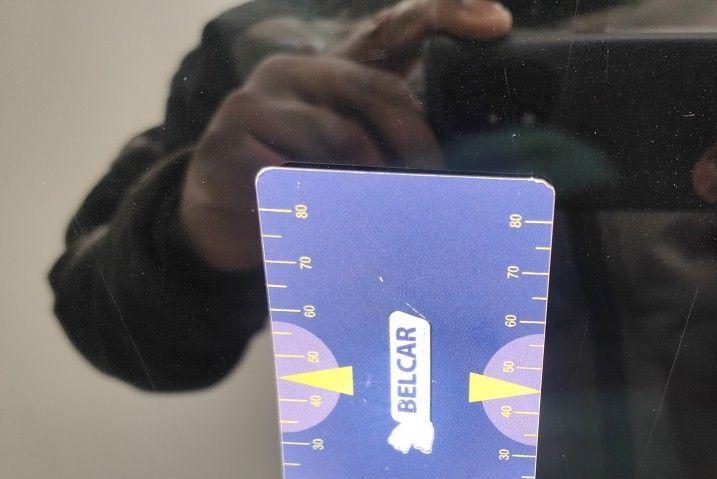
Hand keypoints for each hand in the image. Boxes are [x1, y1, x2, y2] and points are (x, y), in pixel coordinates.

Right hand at [179, 0, 511, 271]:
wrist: (215, 216)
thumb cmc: (295, 180)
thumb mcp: (345, 155)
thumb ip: (388, 142)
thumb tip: (464, 162)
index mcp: (331, 69)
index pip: (393, 28)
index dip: (446, 15)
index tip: (497, 23)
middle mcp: (294, 70)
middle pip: (377, 89)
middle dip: (417, 141)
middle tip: (436, 182)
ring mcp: (257, 102)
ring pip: (341, 135)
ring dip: (375, 178)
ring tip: (389, 208)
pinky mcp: (232, 143)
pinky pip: (297, 171)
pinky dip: (325, 198)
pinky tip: (332, 215)